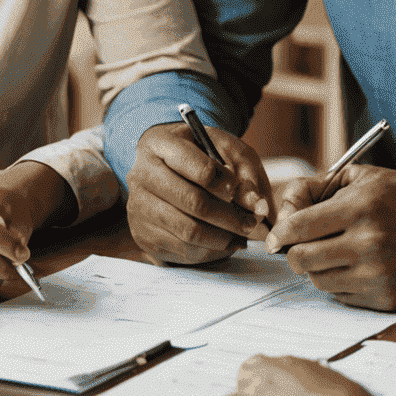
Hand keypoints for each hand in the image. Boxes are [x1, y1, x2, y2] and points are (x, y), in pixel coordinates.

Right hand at [125, 123, 273, 264]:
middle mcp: (141, 175)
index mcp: (160, 144)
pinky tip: (224, 242)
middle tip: (250, 223)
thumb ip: (244, 171)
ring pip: (188, 232)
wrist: (166, 164)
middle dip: (230, 217)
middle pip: (193, 203)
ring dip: (223, 238)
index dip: (225, 183)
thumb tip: (256, 205)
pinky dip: (209, 251)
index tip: (238, 190)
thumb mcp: (225, 147)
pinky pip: (181, 251)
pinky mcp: (142, 234)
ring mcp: (138, 207)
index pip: (199, 168)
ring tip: (241, 234)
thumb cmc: (199, 153)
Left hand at [264, 166, 395, 309]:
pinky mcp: (388, 299)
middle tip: (298, 247)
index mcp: (361, 207)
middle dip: (294, 252)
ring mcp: (379, 275)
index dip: (280, 232)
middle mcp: (368, 243)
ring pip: (319, 281)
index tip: (275, 237)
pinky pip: (343, 296)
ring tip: (332, 254)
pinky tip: (356, 267)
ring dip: (317, 268)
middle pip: (302, 259)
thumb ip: (325, 185)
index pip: (299, 227)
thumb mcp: (372, 177)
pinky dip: (340, 283)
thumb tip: (288, 205)